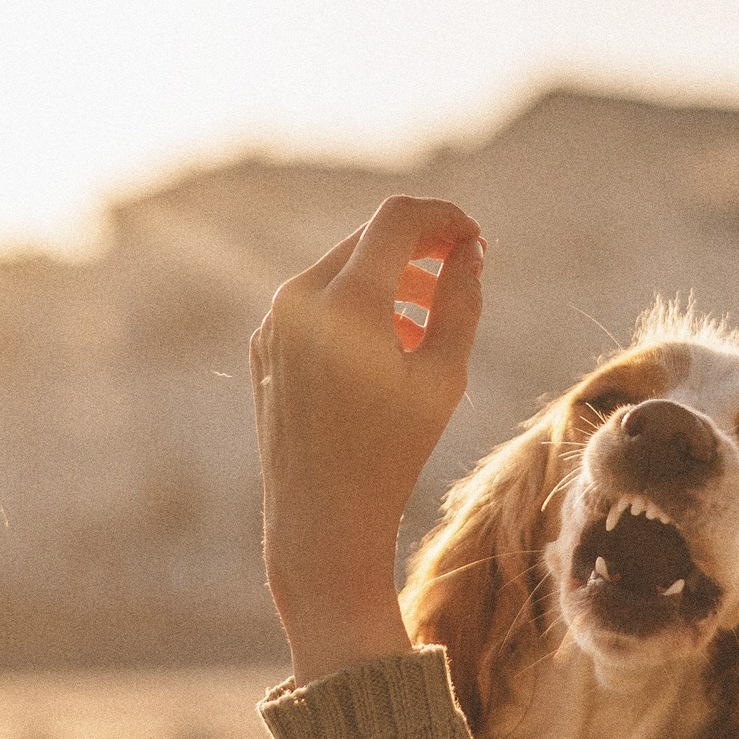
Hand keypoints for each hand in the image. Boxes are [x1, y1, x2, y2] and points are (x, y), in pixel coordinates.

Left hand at [252, 195, 484, 684]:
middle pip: (369, 238)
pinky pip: (316, 303)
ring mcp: (273, 322)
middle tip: (464, 270)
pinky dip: (356, 307)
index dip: (444, 218)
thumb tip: (468, 252)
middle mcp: (298, 299)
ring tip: (429, 318)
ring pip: (342, 268)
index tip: (475, 238)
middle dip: (420, 247)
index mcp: (345, 302)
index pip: (398, 219)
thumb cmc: (392, 454)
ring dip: (391, 277)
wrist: (320, 520)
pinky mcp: (263, 345)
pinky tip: (387, 348)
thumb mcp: (444, 377)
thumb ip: (461, 300)